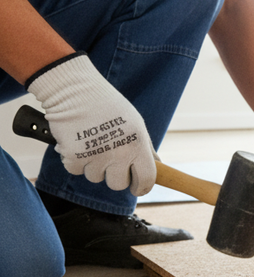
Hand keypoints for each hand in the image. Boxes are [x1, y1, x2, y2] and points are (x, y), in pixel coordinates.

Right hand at [27, 53, 156, 195]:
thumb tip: (157, 164)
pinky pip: (76, 170)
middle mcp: (120, 153)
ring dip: (92, 165)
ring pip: (95, 177)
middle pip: (118, 184)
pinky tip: (76, 141)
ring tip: (91, 142)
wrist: (74, 89)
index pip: (147, 179)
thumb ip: (145, 146)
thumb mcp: (134, 122)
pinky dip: (74, 159)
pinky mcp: (74, 157)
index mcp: (138, 144)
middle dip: (112, 175)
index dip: (141, 187)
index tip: (135, 187)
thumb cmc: (106, 104)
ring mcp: (97, 156)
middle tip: (107, 158)